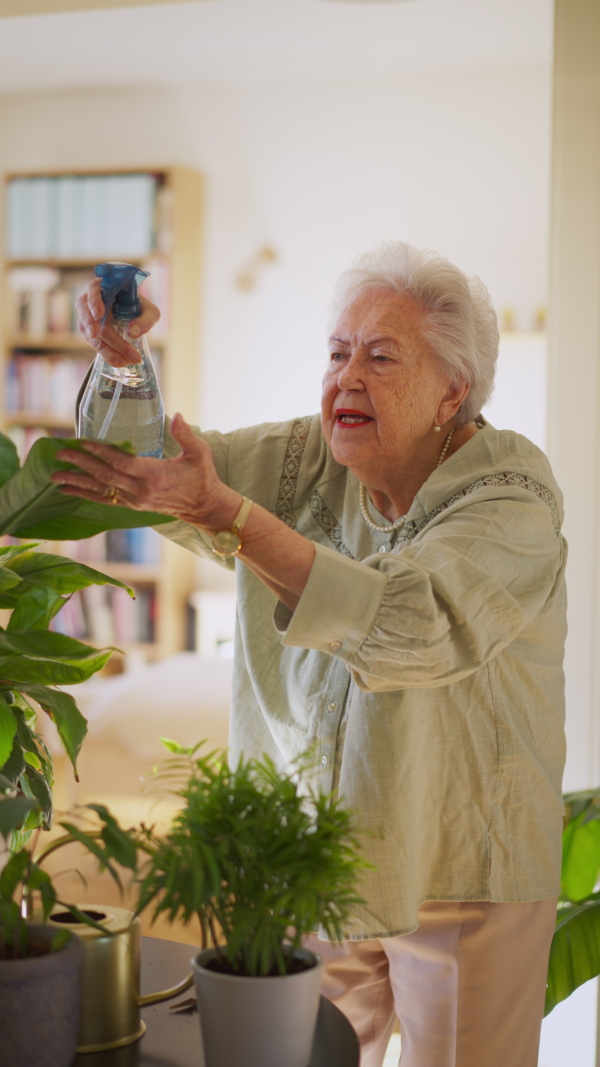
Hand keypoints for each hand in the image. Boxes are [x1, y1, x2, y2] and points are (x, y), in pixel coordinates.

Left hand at [51, 414, 239, 530]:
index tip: (82, 443)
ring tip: (54, 477)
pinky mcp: (132, 505)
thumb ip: (186, 434)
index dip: (101, 453)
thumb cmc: (202, 477)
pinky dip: (86, 494)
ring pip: (101, 490)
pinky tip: (69, 491)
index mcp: (155, 476)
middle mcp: (140, 490)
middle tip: (60, 454)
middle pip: (105, 476)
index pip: (122, 463)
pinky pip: (105, 499)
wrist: (204, 507)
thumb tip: (176, 415)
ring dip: (76, 483)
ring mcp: (134, 500)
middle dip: (81, 465)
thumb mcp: (200, 453)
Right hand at [76, 277, 160, 367]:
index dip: (94, 302)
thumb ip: (147, 318)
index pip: (93, 291)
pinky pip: (94, 344)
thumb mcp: (149, 311)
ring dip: (107, 349)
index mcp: (103, 287)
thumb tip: (133, 333)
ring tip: (123, 361)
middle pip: (93, 318)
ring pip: (90, 334)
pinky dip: (107, 354)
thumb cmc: (139, 307)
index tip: (99, 315)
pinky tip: (119, 362)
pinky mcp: (87, 331)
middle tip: (126, 350)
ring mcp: (86, 316)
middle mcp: (90, 300)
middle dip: (111, 337)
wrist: (130, 314)